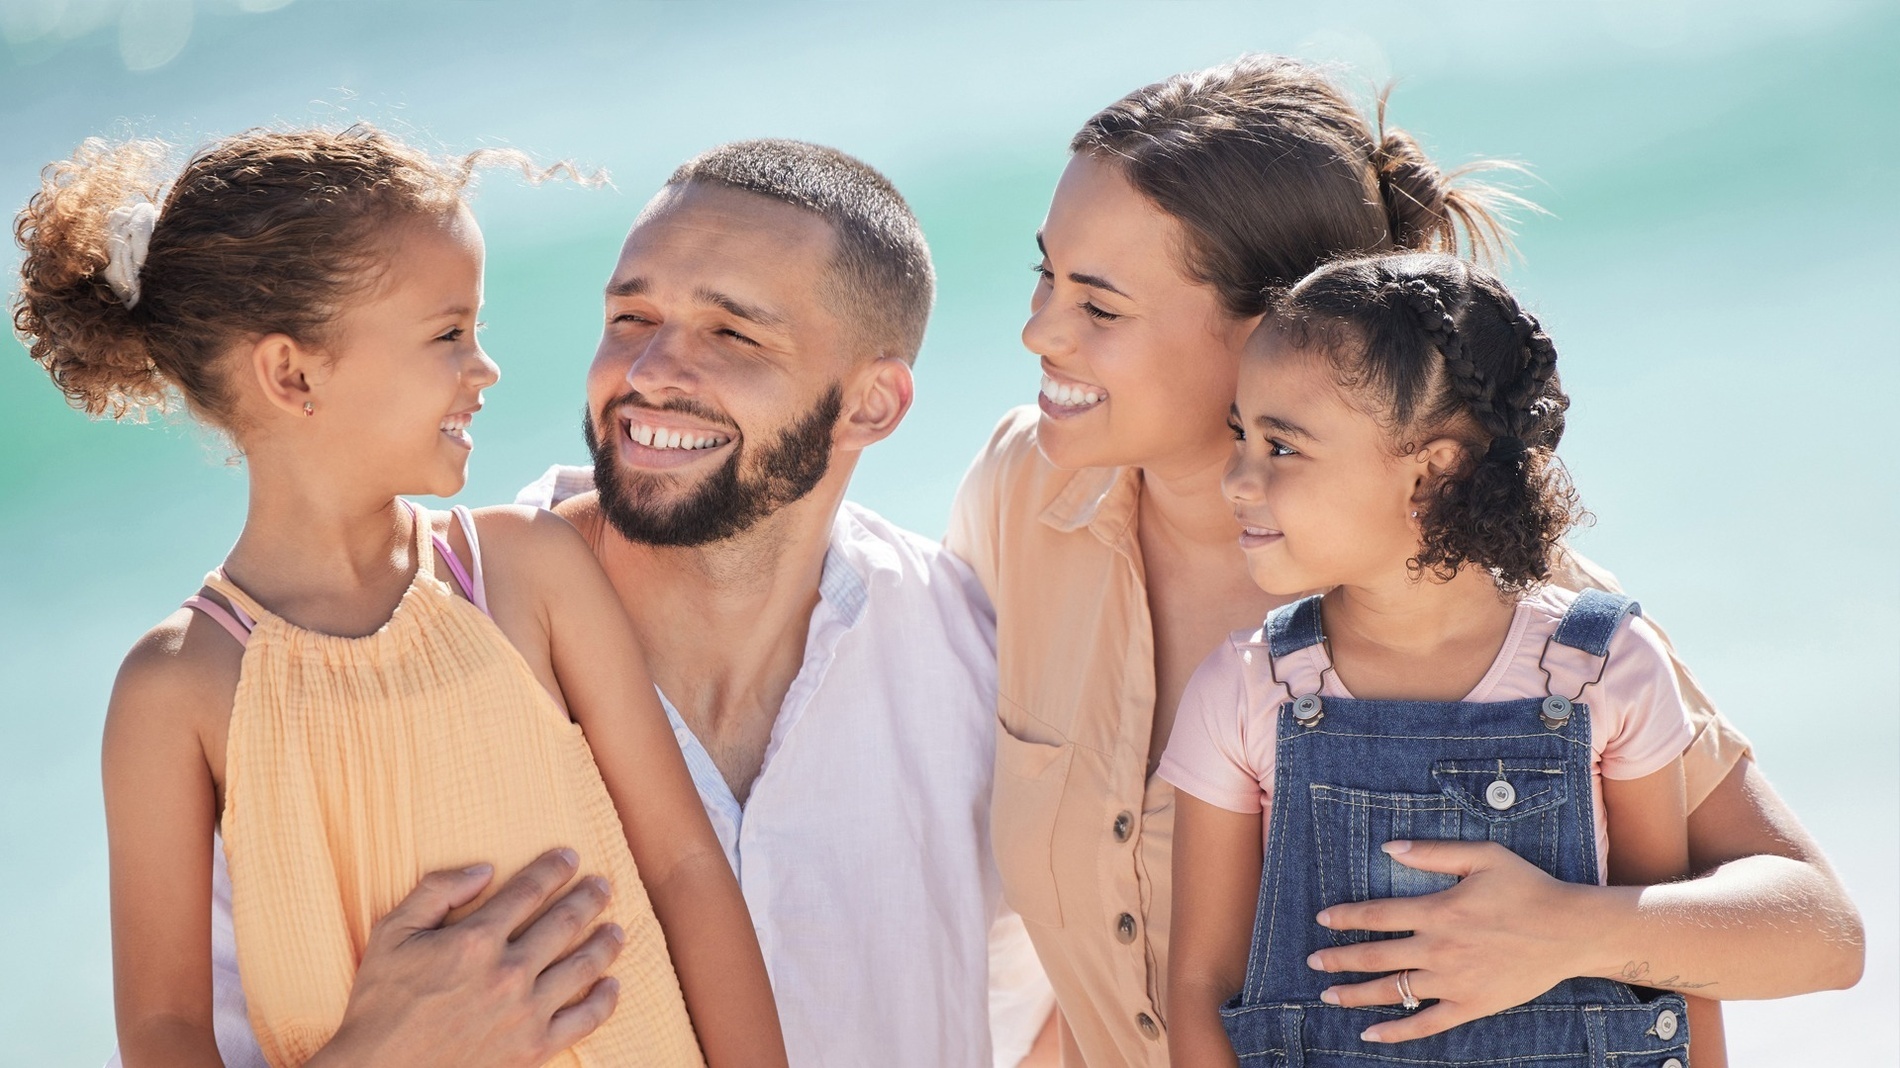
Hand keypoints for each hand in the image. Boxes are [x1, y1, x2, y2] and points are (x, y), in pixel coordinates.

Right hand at [310, 849, 626, 1067]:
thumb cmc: (380, 1005)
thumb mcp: (391, 934)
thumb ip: (437, 891)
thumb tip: (485, 869)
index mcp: (475, 940)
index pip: (529, 892)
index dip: (554, 869)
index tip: (571, 857)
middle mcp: (508, 972)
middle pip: (565, 923)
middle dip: (589, 898)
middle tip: (604, 885)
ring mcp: (525, 1012)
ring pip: (583, 966)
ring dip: (605, 943)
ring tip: (616, 929)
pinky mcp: (534, 1049)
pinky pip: (584, 1020)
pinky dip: (605, 1000)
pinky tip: (612, 985)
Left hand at [1305, 840, 1601, 1043]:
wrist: (1570, 931)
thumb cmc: (1527, 888)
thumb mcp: (1482, 856)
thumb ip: (1432, 852)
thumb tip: (1388, 848)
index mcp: (1438, 911)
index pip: (1377, 915)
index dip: (1346, 918)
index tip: (1322, 920)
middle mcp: (1439, 949)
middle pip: (1376, 957)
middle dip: (1339, 960)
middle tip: (1314, 962)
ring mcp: (1453, 982)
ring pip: (1393, 991)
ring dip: (1356, 995)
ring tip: (1328, 995)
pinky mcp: (1471, 1006)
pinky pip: (1425, 1024)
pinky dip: (1395, 1031)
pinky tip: (1370, 1034)